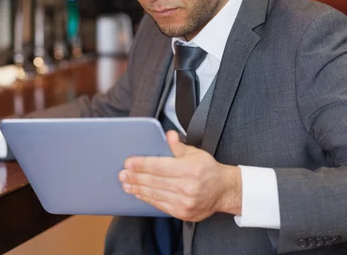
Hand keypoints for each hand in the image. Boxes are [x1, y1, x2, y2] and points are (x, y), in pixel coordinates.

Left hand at [119, 130, 241, 221]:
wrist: (224, 191)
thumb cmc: (209, 170)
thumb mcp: (196, 153)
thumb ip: (178, 146)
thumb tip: (168, 135)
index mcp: (189, 169)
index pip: (159, 166)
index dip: (141, 164)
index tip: (128, 163)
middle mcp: (187, 187)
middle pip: (154, 181)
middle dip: (135, 177)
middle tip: (122, 174)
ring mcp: (184, 202)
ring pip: (154, 194)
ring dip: (138, 188)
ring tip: (126, 183)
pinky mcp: (182, 213)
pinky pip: (160, 204)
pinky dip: (147, 198)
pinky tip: (139, 193)